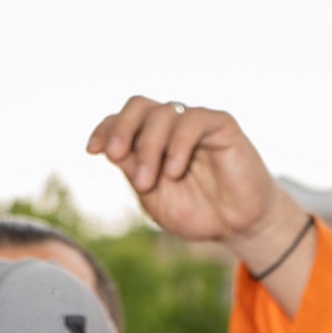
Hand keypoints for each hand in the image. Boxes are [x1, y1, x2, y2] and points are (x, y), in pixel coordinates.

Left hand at [87, 96, 307, 275]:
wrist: (238, 226)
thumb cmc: (198, 213)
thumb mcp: (155, 199)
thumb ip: (133, 171)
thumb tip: (109, 148)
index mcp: (153, 141)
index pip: (123, 120)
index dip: (106, 129)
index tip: (93, 150)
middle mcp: (173, 126)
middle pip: (139, 106)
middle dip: (122, 129)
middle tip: (116, 156)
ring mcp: (196, 123)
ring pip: (163, 113)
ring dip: (148, 147)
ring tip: (148, 181)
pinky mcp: (221, 125)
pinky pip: (193, 120)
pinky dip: (177, 145)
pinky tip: (174, 171)